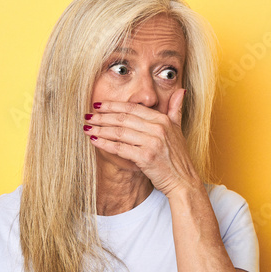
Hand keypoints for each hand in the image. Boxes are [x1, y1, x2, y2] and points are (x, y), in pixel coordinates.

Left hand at [84, 89, 200, 196]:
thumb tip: (181, 91)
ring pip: (119, 132)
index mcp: (163, 120)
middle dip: (103, 117)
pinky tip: (94, 141)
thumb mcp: (179, 129)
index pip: (133, 108)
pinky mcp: (145, 158)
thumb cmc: (178, 157)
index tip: (99, 105)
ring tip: (87, 128)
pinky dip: (105, 144)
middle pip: (123, 118)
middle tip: (88, 116)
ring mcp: (152, 144)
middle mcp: (158, 129)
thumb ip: (176, 109)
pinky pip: (120, 148)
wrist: (183, 181)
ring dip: (100, 129)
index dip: (114, 106)